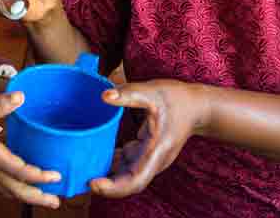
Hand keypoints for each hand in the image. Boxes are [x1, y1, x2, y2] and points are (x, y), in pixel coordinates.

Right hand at [0, 91, 61, 207]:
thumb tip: (21, 96)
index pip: (21, 171)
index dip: (39, 176)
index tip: (57, 177)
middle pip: (18, 190)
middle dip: (38, 197)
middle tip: (56, 202)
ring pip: (10, 192)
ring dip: (28, 197)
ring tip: (44, 199)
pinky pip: (2, 188)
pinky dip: (15, 191)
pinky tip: (19, 188)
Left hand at [90, 80, 202, 198]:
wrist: (198, 106)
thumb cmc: (177, 99)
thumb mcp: (153, 92)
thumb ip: (129, 94)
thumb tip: (104, 95)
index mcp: (156, 151)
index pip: (135, 180)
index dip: (114, 187)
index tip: (94, 184)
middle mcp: (153, 160)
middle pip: (128, 183)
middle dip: (105, 186)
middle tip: (81, 179)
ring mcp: (149, 158)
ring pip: (126, 175)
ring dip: (106, 176)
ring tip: (82, 170)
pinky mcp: (145, 152)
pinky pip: (126, 164)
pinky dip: (111, 163)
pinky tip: (94, 155)